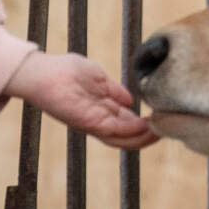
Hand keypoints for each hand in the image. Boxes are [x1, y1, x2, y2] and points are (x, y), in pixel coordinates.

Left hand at [10, 51, 153, 149]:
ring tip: (160, 131)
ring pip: (122, 138)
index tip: (161, 119)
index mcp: (100, 110)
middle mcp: (98, 120)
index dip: (143, 123)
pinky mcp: (87, 121)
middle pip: (126, 135)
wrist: (42, 71)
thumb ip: (113, 90)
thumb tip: (131, 100)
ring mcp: (92, 122)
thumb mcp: (97, 77)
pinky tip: (145, 126)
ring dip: (142, 137)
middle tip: (166, 129)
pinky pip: (113, 130)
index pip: (126, 121)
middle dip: (147, 135)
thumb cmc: (64, 70)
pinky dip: (130, 130)